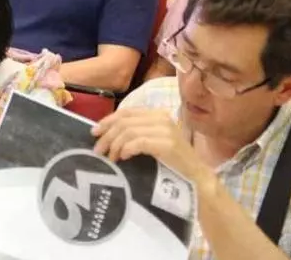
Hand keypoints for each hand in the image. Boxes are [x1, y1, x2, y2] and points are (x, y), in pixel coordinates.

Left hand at [91, 108, 211, 183]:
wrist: (196, 178)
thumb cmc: (171, 162)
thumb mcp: (152, 142)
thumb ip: (135, 133)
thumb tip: (105, 133)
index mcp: (157, 114)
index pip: (126, 112)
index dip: (108, 120)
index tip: (94, 132)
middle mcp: (162, 117)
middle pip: (124, 121)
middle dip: (107, 135)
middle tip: (98, 150)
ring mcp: (166, 130)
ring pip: (129, 131)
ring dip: (114, 145)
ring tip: (110, 158)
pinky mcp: (167, 144)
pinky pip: (139, 142)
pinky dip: (126, 149)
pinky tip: (122, 158)